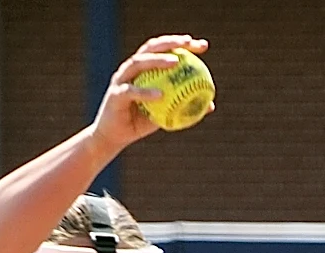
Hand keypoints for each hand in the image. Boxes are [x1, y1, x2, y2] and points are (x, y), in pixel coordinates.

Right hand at [89, 35, 210, 154]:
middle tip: (189, 44)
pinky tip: (161, 94)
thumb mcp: (166, 115)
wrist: (113, 138)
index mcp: (144, 69)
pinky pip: (132, 92)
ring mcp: (121, 80)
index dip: (183, 44)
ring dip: (157, 60)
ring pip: (138, 63)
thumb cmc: (139, 123)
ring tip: (175, 62)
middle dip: (171, 42)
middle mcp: (131, 69)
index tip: (202, 46)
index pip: (164, 49)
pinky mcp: (115, 95)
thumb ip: (184, 106)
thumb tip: (211, 104)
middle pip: (151, 47)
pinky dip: (146, 92)